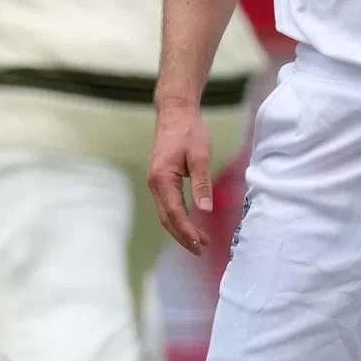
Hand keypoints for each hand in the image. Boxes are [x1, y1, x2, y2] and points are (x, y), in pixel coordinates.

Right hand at [147, 102, 213, 255]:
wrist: (176, 111)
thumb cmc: (189, 130)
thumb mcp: (200, 155)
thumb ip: (202, 183)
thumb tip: (205, 209)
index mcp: (162, 179)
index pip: (174, 214)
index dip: (187, 232)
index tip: (201, 245)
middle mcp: (155, 183)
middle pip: (167, 218)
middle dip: (183, 236)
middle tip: (202, 249)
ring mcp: (156, 182)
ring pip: (167, 213)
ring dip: (181, 228)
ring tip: (200, 241)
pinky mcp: (161, 179)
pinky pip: (168, 204)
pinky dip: (179, 217)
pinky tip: (191, 221)